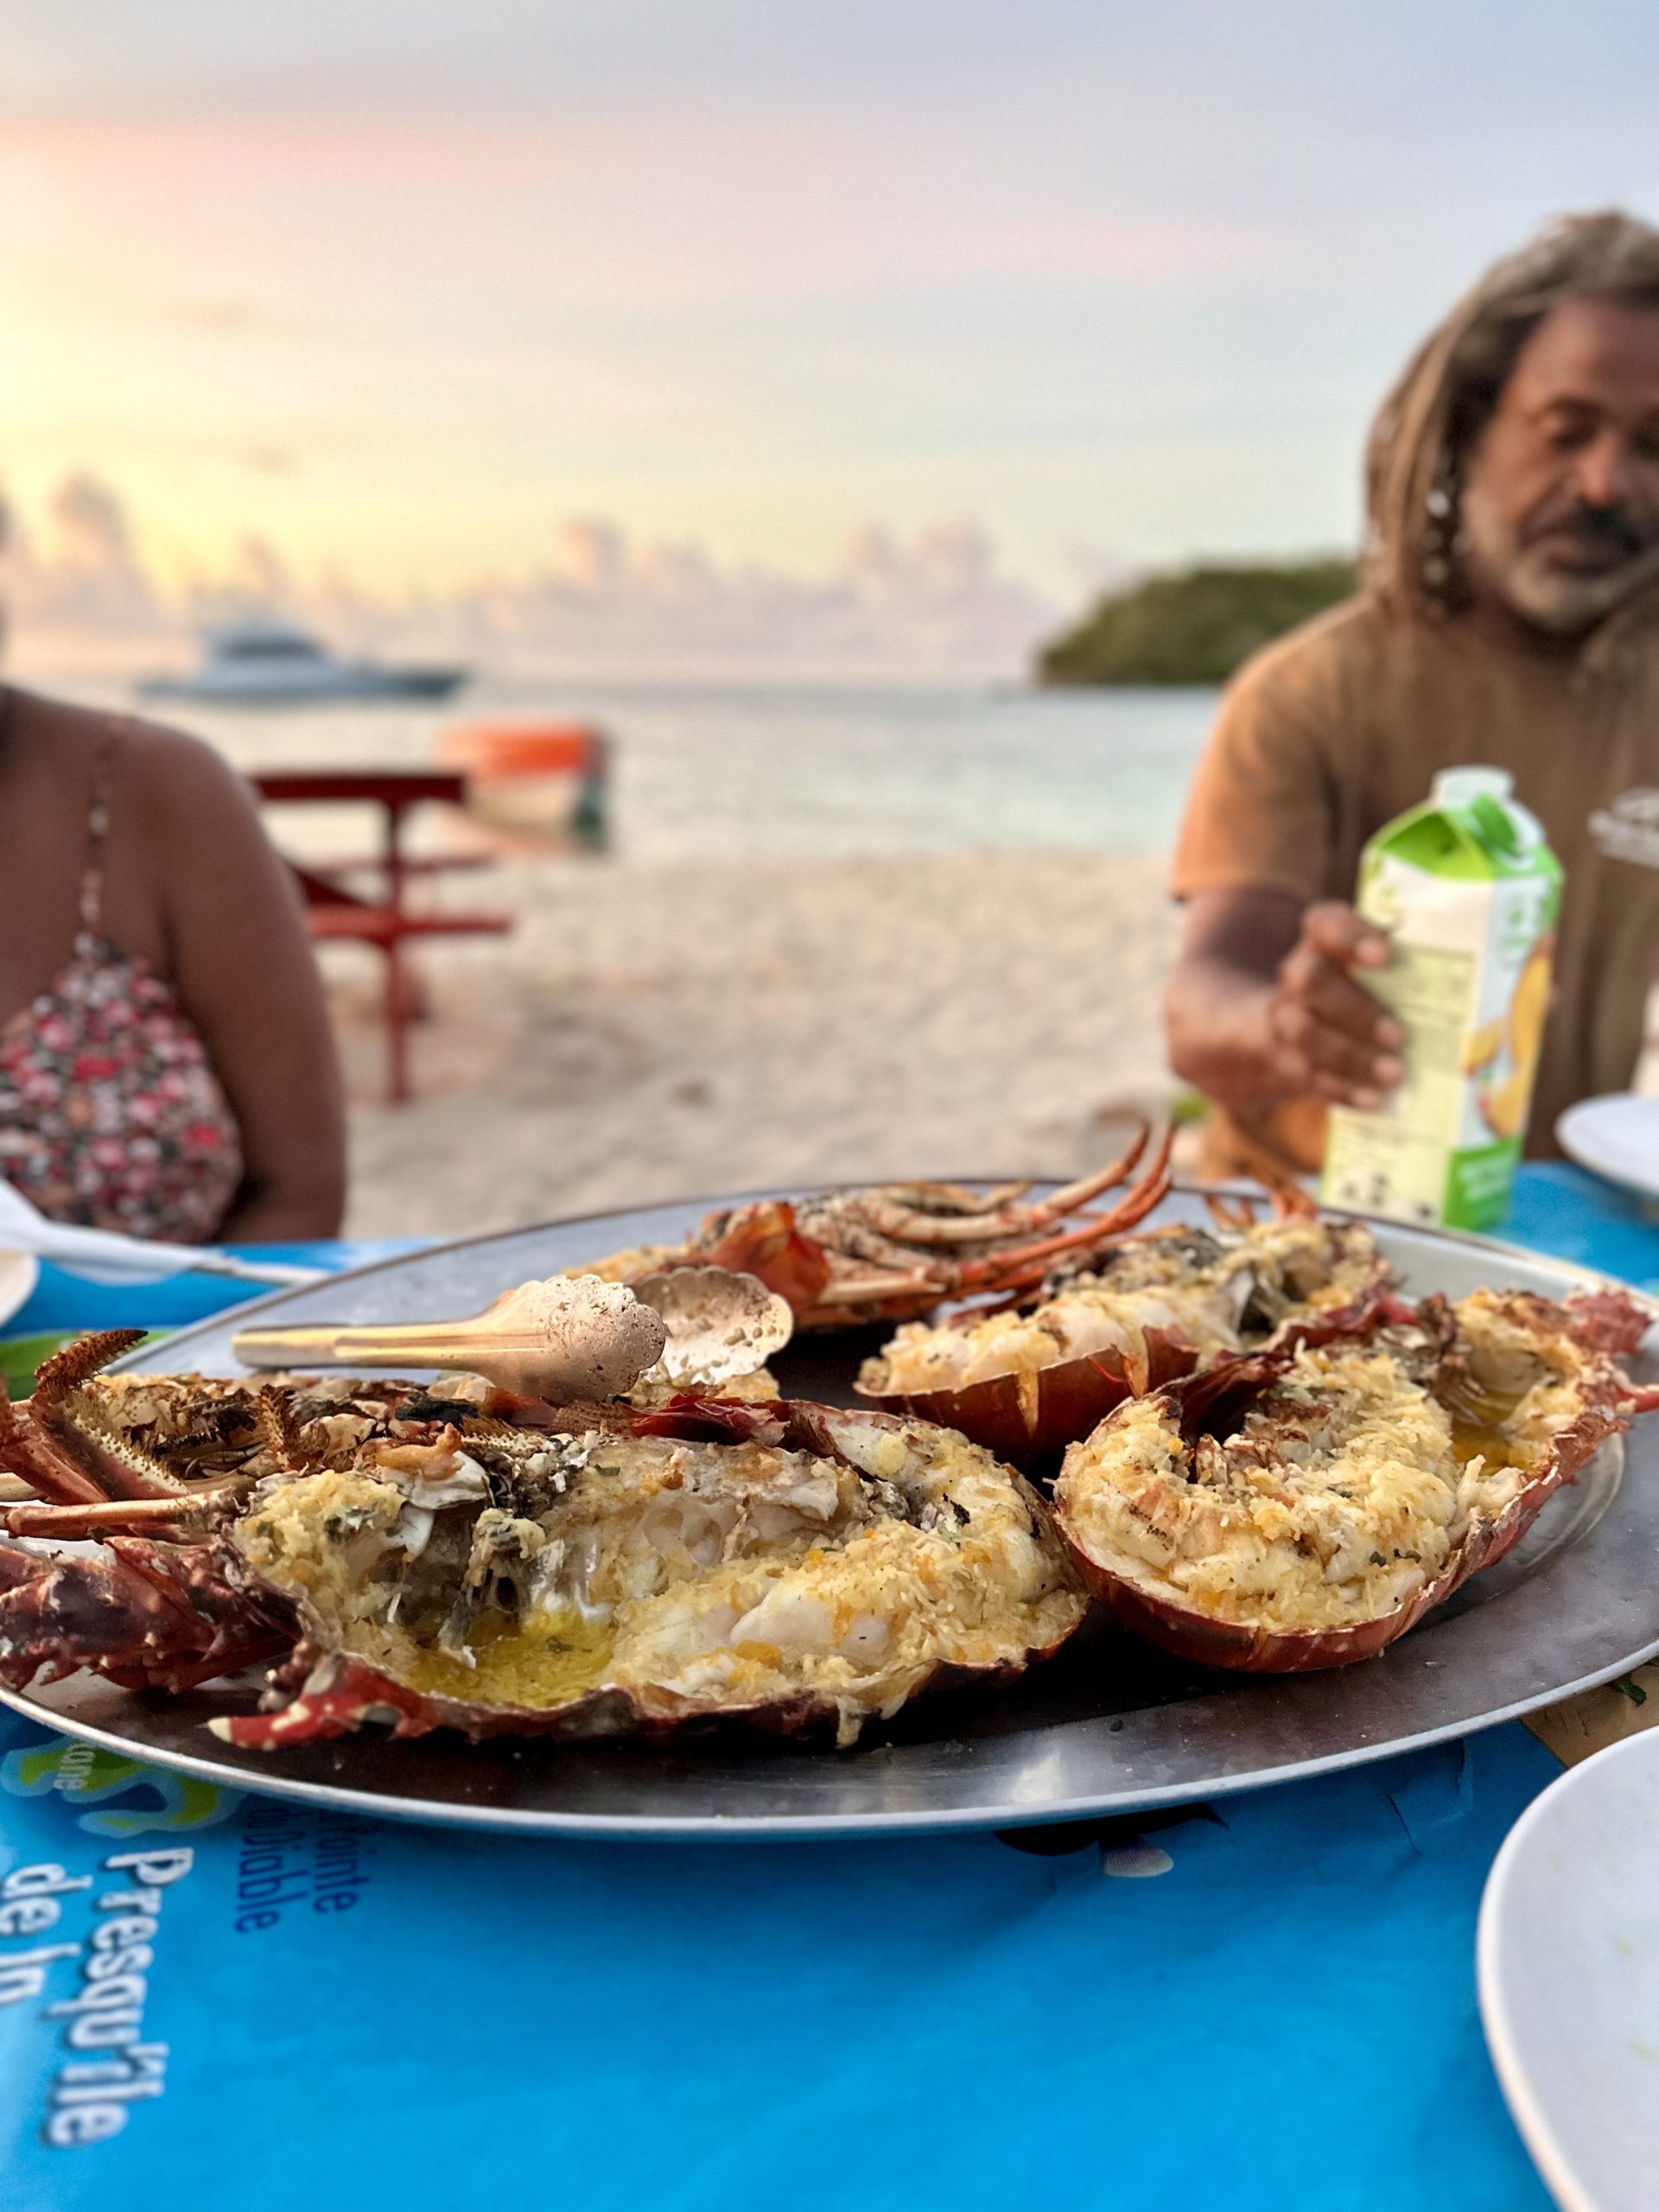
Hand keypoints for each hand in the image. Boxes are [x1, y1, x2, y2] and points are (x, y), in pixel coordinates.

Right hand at [1267, 902, 1403, 1108]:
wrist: (1280, 1033)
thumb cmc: (1351, 993)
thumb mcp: (1368, 970)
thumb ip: (1407, 966)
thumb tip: (1477, 986)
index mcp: (1321, 943)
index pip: (1325, 923)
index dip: (1350, 936)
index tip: (1385, 955)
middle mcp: (1298, 977)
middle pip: (1311, 983)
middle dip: (1356, 1010)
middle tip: (1398, 1035)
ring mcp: (1287, 1021)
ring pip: (1306, 1034)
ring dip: (1352, 1057)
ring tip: (1394, 1073)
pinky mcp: (1287, 1062)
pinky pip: (1309, 1077)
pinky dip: (1342, 1090)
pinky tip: (1373, 1099)